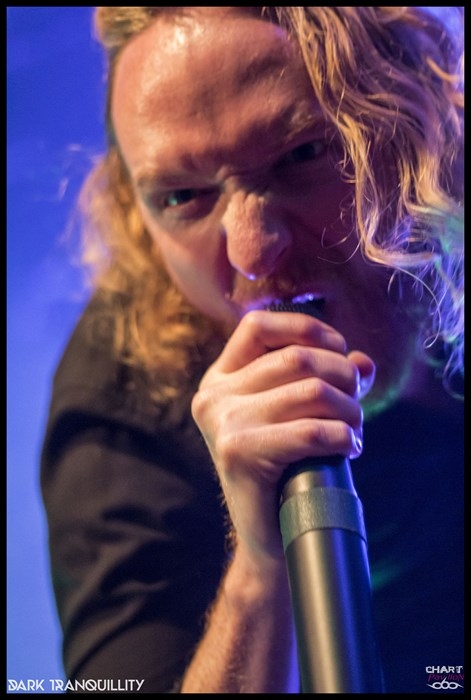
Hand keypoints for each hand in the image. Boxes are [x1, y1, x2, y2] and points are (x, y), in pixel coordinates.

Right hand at [191, 310, 374, 561]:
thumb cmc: (289, 467)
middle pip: (297, 358)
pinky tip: (348, 448)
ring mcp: (221, 423)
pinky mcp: (237, 453)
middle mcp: (213, 395)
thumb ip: (330, 380)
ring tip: (353, 431)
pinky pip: (311, 431)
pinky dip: (343, 437)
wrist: (269, 535)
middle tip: (356, 406)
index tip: (339, 351)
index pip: (258, 324)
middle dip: (343, 377)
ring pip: (311, 391)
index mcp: (220, 378)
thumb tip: (363, 361)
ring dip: (349, 411)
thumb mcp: (304, 413)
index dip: (307, 329)